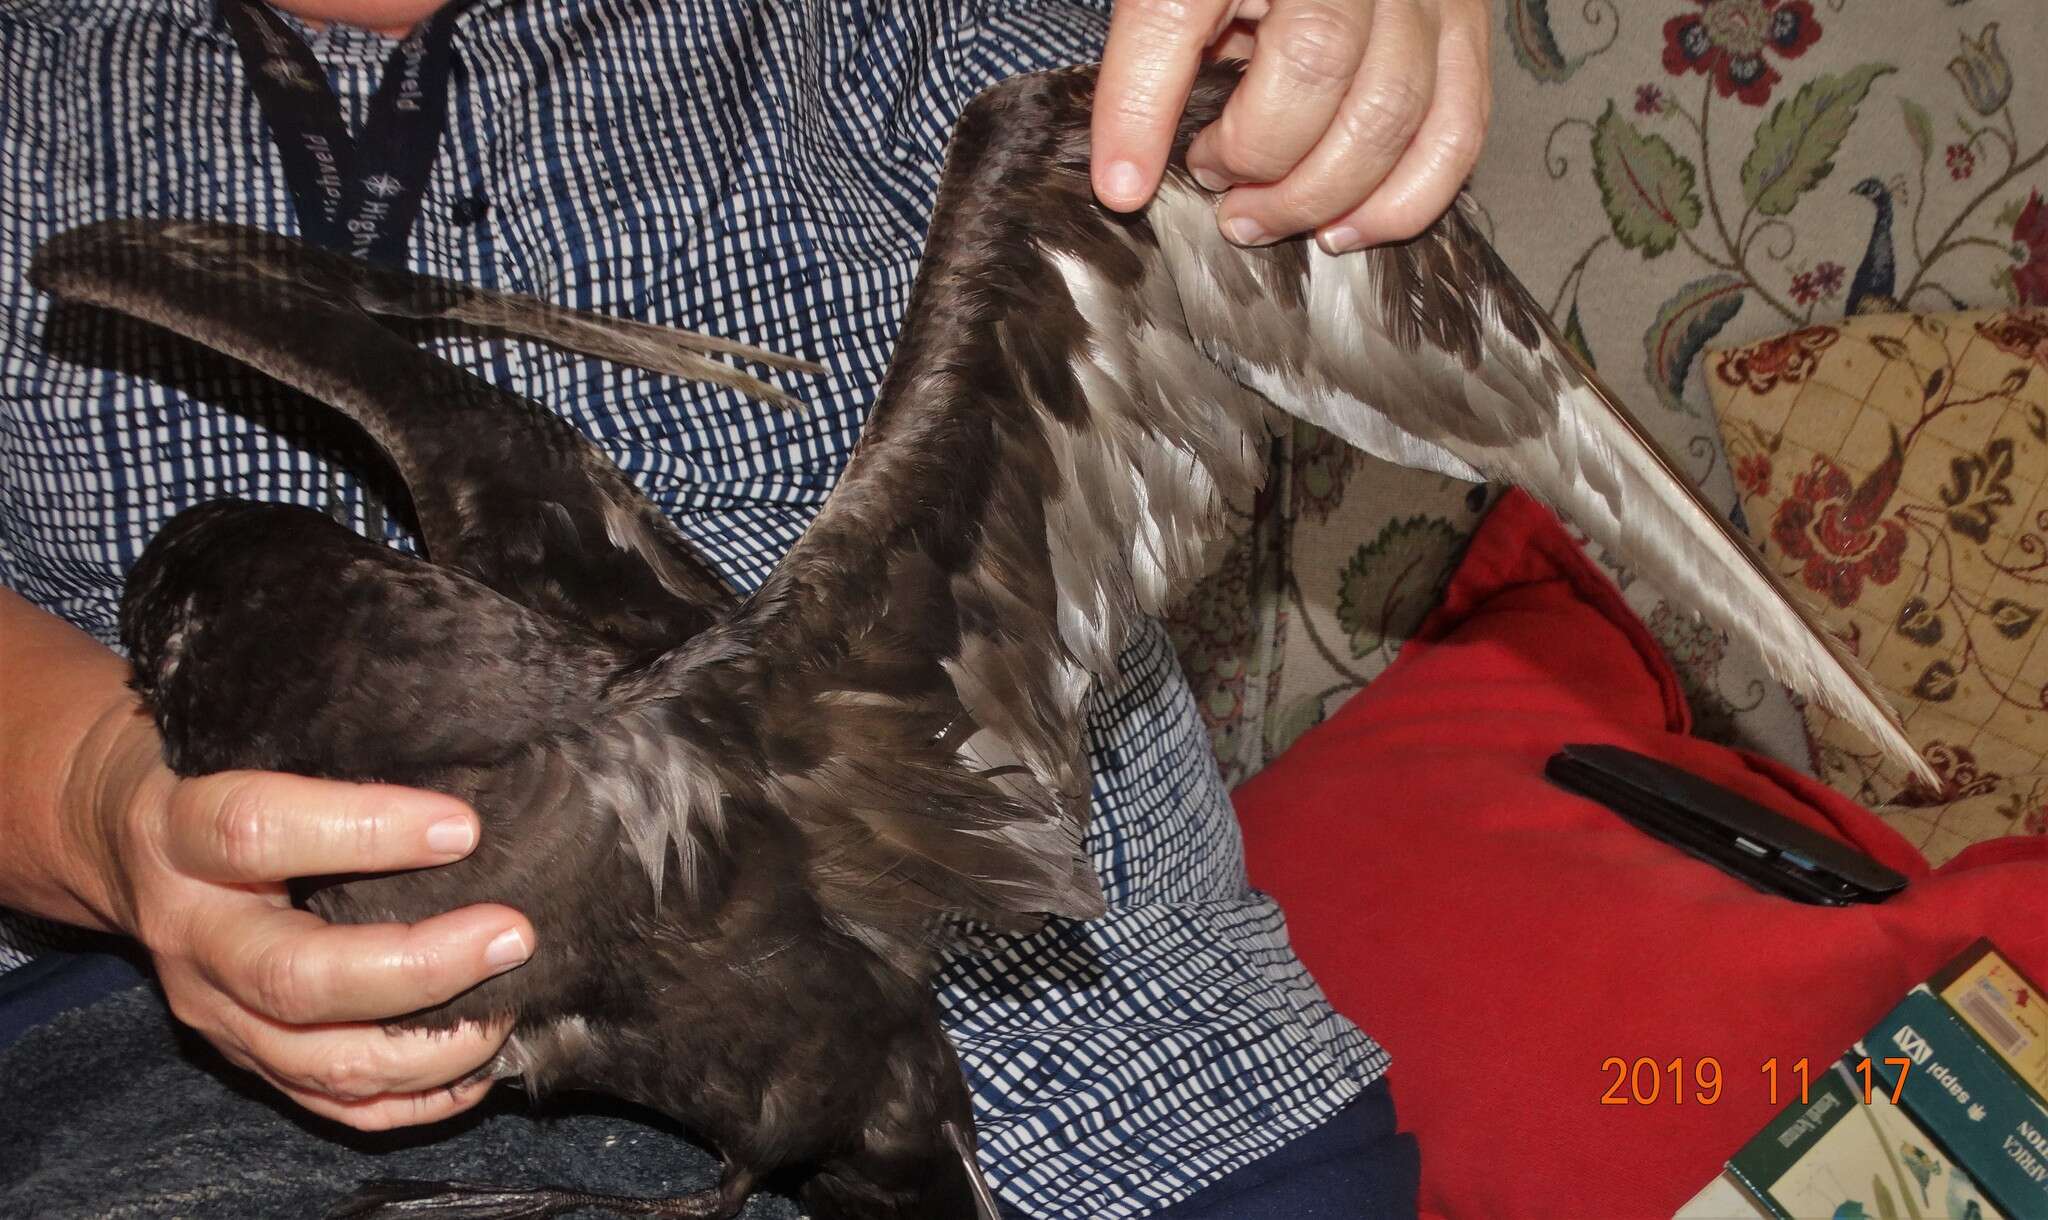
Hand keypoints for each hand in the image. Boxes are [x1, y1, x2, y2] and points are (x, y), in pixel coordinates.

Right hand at [72, 708, 533, 1130]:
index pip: (256, 833)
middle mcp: (194, 938)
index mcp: (179, 836)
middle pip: (294, 979)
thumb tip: (459, 745)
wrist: (125, 839)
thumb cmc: (209, 767)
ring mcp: (216, 1013)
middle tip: (513, 934)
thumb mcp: (240, 734)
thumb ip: (325, 746)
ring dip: (434, 1045)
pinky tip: (483, 1061)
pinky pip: (336, 1105)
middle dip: (418, 968)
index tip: (464, 827)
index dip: (363, 830)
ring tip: (513, 1002)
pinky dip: (419, 1098)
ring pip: (322, 1061)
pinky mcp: (247, 1060)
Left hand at [1091, 0, 1492, 251]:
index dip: (1141, 104)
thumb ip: (1150, 58)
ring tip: (1264, 218)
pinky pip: (1457, 128)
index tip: (1122, 184)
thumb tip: (1123, 184)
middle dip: (1256, 159)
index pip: (1177, 9)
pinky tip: (1342, 228)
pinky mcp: (1465, 26)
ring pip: (1391, 109)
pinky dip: (1402, 200)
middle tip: (1215, 189)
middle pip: (1313, 65)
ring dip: (1322, 193)